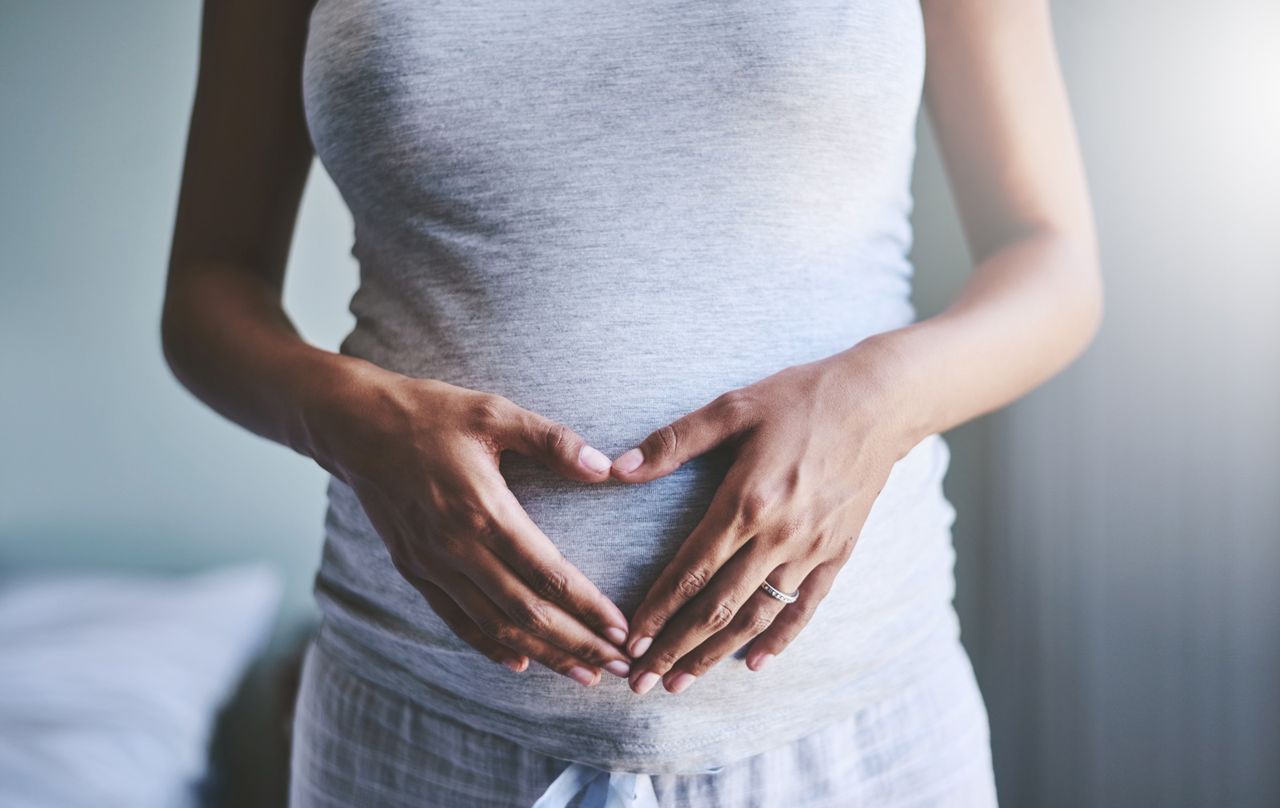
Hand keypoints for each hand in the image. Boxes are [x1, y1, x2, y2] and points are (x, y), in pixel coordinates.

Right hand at [308, 367, 632, 685]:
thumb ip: (552, 441)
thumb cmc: (430, 413)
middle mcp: (456, 547)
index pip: (547, 573)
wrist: (355, 426)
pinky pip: (456, 619)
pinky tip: (520, 662)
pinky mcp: (413, 569)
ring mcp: (431, 564)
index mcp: (483, 509)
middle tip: (619, 666)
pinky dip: (489, 646)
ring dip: (543, 653)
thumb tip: (604, 468)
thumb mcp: (494, 412)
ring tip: (583, 673)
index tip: (622, 630)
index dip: (588, 607)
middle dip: (577, 644)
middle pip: (526, 612)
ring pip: (495, 626)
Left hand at [609, 340, 921, 694]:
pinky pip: (804, 607)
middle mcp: (778, 535)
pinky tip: (752, 663)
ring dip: (715, 653)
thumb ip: (675, 441)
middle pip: (717, 606)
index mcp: (745, 501)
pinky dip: (779, 639)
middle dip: (674, 647)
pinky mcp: (836, 553)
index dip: (656, 610)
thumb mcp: (732, 407)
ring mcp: (810, 549)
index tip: (629, 641)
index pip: (691, 570)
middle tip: (642, 682)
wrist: (879, 402)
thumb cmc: (799, 398)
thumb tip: (618, 467)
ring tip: (681, 682)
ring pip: (756, 615)